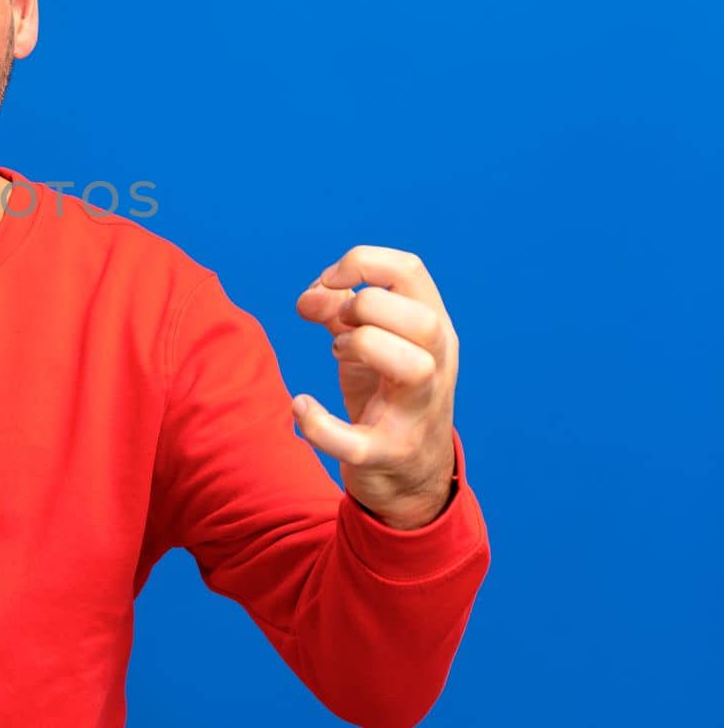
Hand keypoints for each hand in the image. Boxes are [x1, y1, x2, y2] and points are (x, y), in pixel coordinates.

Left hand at [293, 245, 458, 529]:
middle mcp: (437, 367)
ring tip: (337, 352)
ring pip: (413, 367)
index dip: (361, 262)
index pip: (411, 270)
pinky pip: (356, 443)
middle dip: (367, 307)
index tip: (328, 282)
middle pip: (420, 319)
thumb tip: (309, 296)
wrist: (410, 475)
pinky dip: (318, 425)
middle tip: (342, 328)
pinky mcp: (388, 454)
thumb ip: (337, 310)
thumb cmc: (387, 393)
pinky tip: (300, 407)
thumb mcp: (368, 343)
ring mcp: (418, 412)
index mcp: (431, 330)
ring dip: (362, 347)